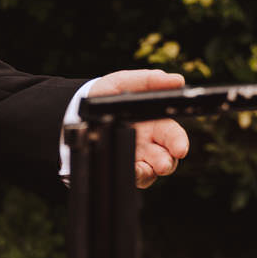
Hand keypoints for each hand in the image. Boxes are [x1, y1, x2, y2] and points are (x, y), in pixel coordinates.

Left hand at [86, 69, 190, 187]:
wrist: (76, 109)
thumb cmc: (107, 94)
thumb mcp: (125, 82)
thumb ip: (149, 80)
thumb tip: (178, 80)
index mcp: (156, 123)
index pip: (174, 136)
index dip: (179, 143)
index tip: (180, 149)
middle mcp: (149, 143)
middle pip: (167, 157)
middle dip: (168, 162)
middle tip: (163, 164)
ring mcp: (135, 157)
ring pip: (152, 171)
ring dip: (151, 171)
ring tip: (145, 168)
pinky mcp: (121, 167)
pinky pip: (132, 177)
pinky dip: (134, 176)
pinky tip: (130, 170)